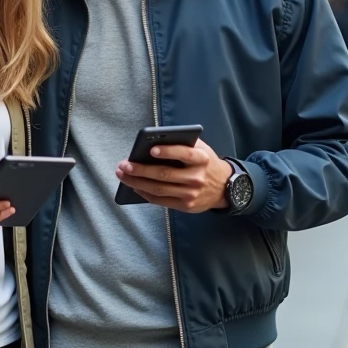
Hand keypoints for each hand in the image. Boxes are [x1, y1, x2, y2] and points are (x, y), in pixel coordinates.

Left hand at [114, 139, 230, 212]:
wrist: (224, 187)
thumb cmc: (205, 163)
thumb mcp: (201, 150)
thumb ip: (183, 144)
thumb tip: (153, 141)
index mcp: (202, 159)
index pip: (184, 154)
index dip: (167, 151)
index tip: (151, 149)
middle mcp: (197, 177)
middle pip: (164, 174)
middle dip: (140, 169)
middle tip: (123, 165)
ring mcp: (191, 194)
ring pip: (158, 189)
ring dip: (137, 182)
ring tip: (123, 175)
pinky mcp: (186, 206)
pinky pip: (160, 201)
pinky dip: (144, 193)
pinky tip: (134, 186)